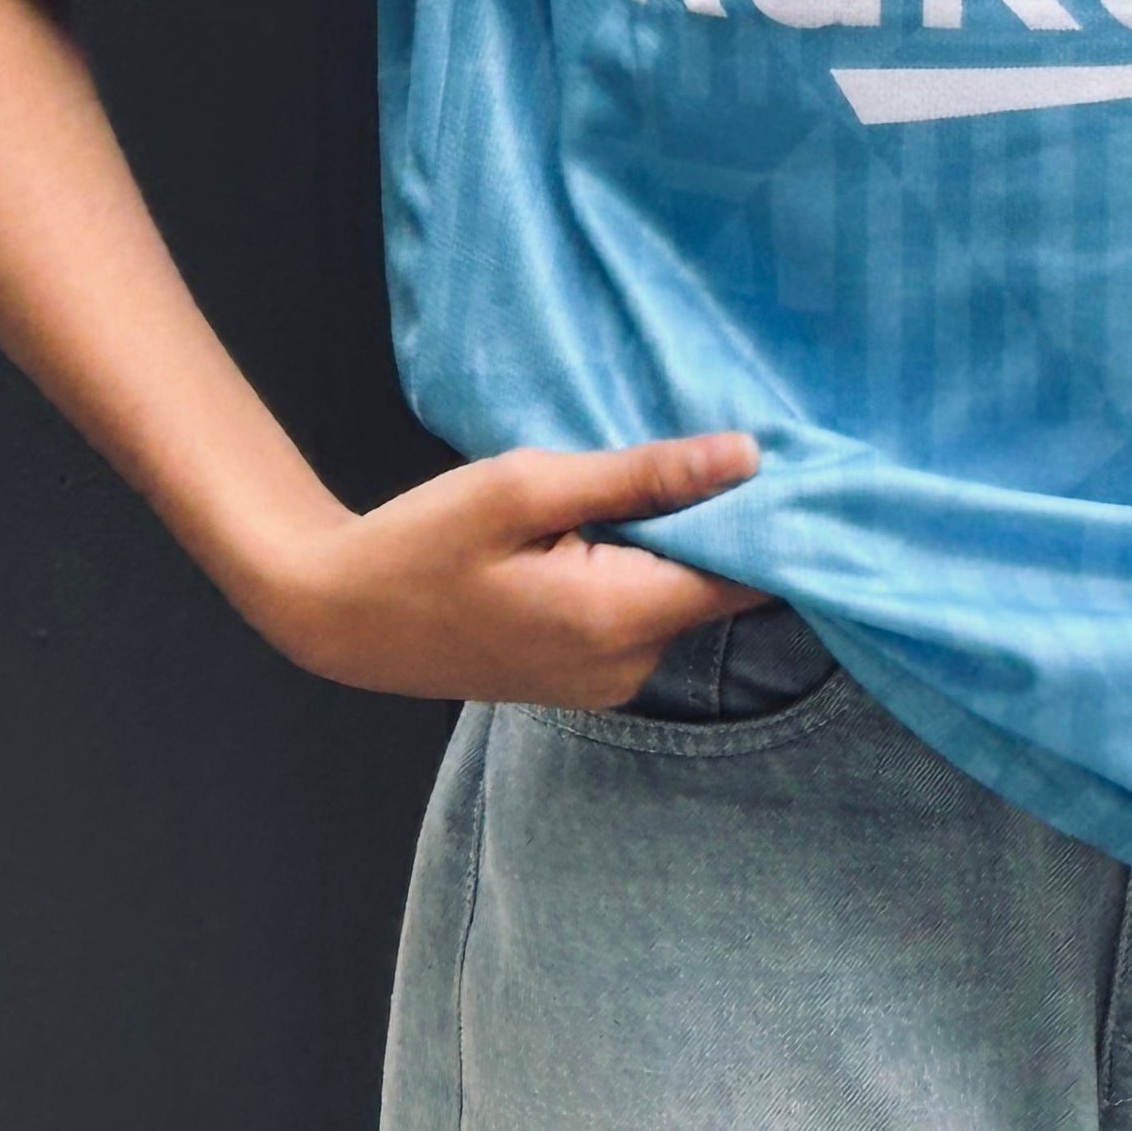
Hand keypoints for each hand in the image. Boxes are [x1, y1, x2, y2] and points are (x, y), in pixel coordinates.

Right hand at [250, 433, 771, 705]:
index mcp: (617, 620)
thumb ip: (642, 476)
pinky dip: (640, 569)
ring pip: (679, 598)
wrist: (339, 614)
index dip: (775, 520)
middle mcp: (627, 666)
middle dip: (719, 524)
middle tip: (711, 449)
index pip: (746, 576)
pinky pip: (643, 613)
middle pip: (716, 587)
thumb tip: (747, 457)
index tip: (791, 462)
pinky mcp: (587, 676)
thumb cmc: (423, 541)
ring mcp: (608, 681)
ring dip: (672, 544)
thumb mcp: (527, 486)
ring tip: (642, 483)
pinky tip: (606, 526)